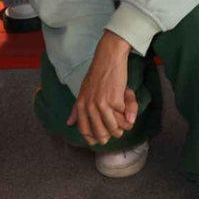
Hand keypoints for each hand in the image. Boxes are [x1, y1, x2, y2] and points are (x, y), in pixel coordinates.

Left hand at [68, 31, 138, 145]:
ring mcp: (102, 104)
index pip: (84, 131)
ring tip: (125, 123)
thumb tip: (68, 124)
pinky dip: (129, 118)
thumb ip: (75, 109)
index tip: (101, 140)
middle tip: (116, 132)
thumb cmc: (97, 73)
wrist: (108, 58)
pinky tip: (129, 112)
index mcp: (80, 105)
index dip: (93, 139)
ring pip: (114, 129)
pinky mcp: (115, 101)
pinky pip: (124, 118)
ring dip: (122, 128)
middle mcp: (89, 107)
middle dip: (110, 136)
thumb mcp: (83, 92)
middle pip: (100, 133)